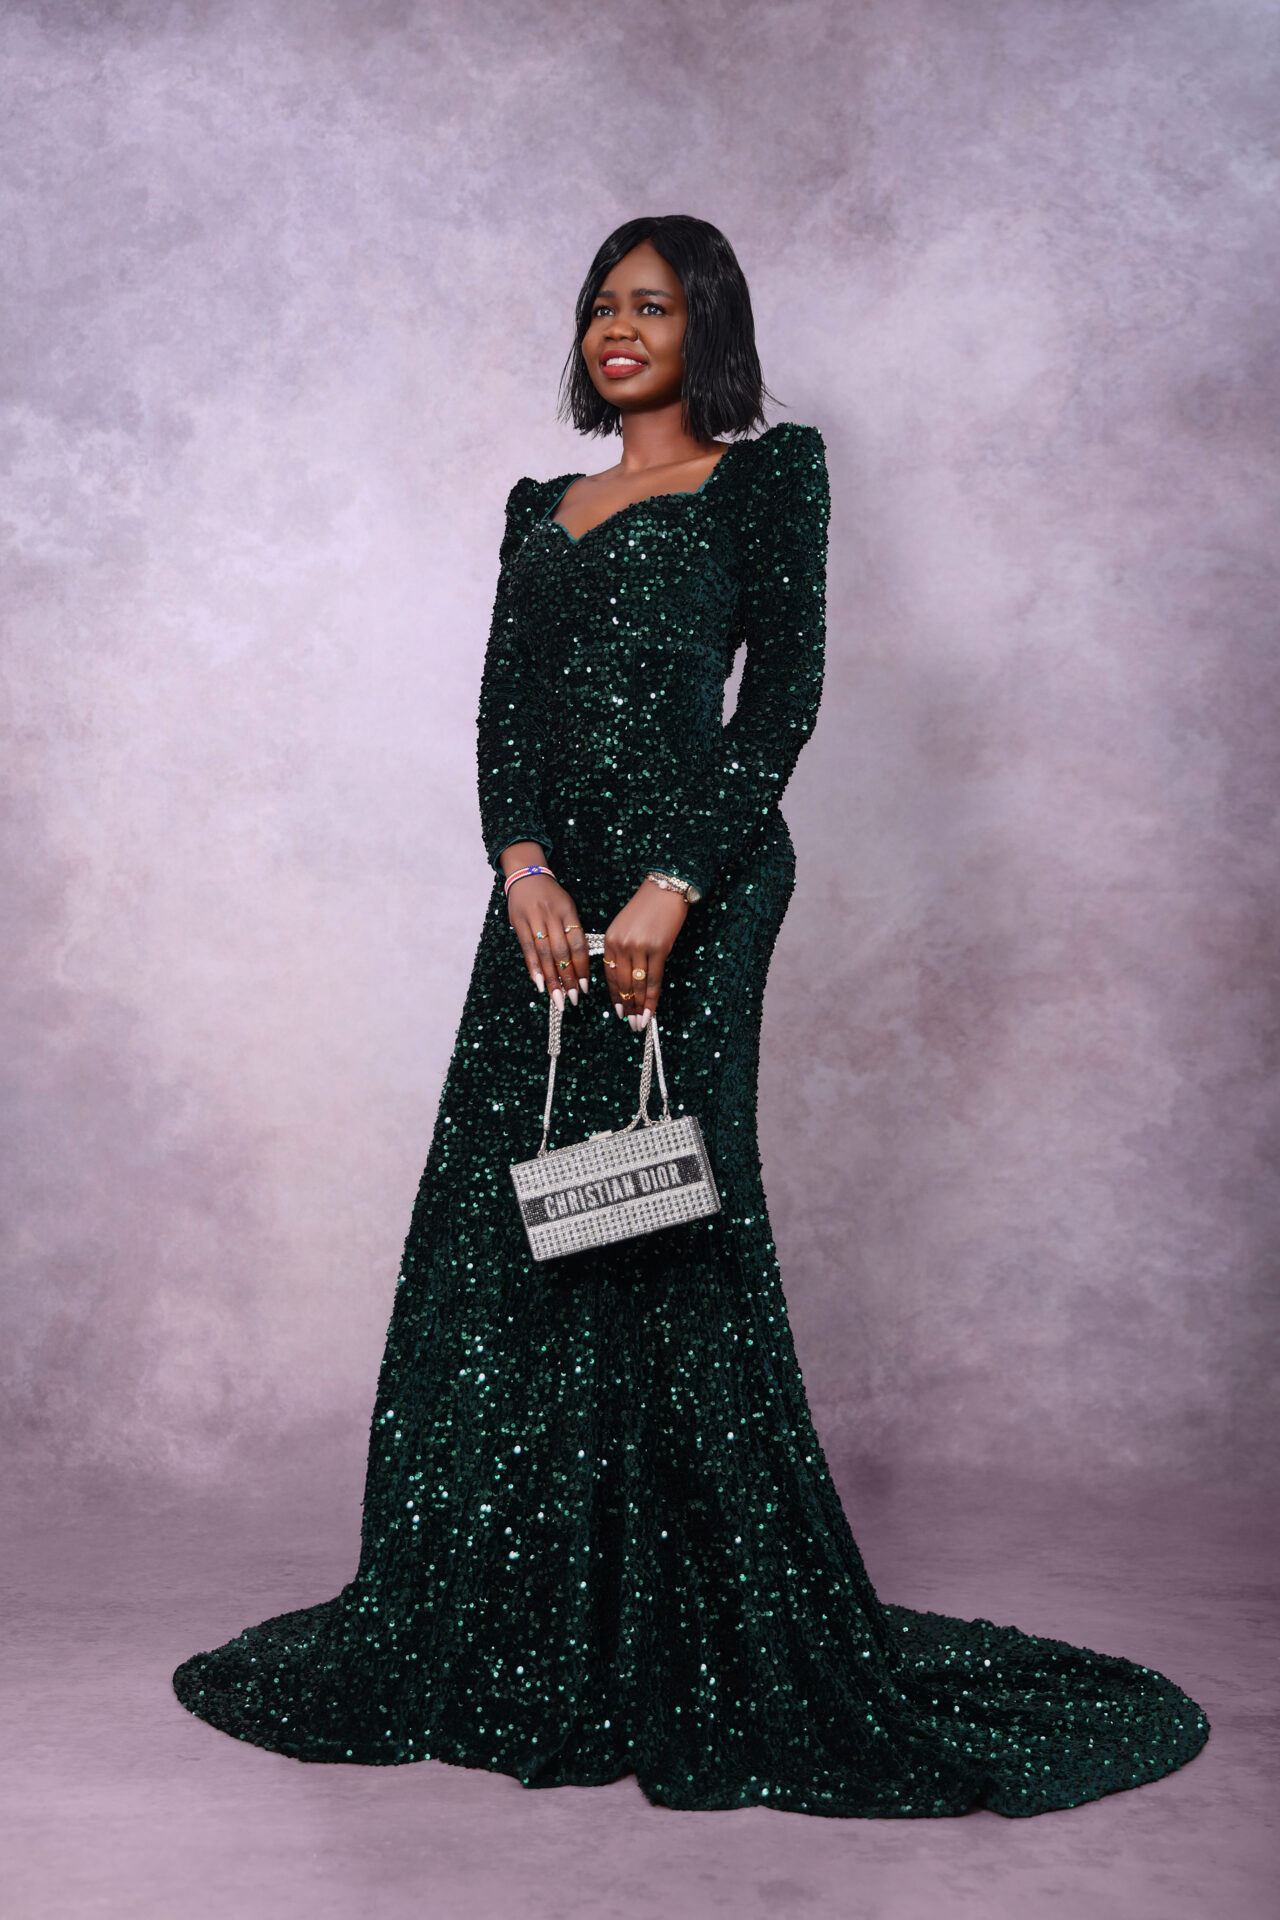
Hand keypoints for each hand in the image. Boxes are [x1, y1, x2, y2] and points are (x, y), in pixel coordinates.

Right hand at [504, 864, 589, 1009]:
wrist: (526, 875)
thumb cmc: (551, 896)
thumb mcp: (567, 907)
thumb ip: (573, 931)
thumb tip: (579, 964)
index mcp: (568, 911)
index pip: (578, 944)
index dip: (582, 967)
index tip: (585, 987)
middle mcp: (551, 916)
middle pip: (561, 952)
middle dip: (568, 978)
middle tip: (573, 999)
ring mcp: (534, 919)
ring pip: (544, 954)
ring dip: (551, 979)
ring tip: (557, 998)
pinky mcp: (518, 923)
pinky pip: (527, 949)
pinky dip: (534, 968)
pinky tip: (539, 984)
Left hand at [603, 880, 688, 1028]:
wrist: (665, 889)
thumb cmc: (647, 907)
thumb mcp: (626, 926)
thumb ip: (622, 949)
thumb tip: (627, 978)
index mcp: (610, 939)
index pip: (609, 974)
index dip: (615, 996)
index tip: (619, 1012)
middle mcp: (621, 944)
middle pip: (622, 983)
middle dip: (626, 1007)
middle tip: (630, 1025)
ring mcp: (639, 947)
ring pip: (637, 984)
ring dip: (639, 1007)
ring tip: (640, 1024)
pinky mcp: (658, 949)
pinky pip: (654, 979)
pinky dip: (652, 998)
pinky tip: (651, 1011)